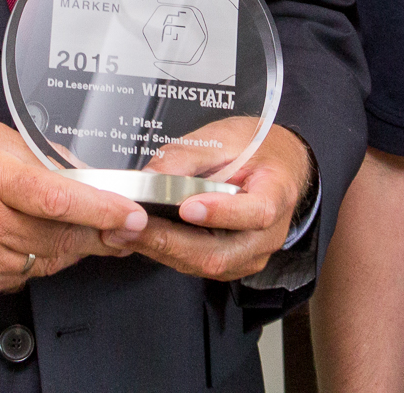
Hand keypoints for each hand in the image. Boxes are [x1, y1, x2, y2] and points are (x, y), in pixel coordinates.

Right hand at [0, 122, 147, 300]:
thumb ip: (36, 154)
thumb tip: (80, 173)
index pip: (59, 197)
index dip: (103, 209)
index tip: (132, 215)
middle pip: (63, 236)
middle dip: (99, 231)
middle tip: (120, 224)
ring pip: (48, 261)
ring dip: (65, 246)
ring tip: (60, 224)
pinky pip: (21, 278)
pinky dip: (32, 261)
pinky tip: (22, 241)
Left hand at [101, 122, 312, 281]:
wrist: (277, 165)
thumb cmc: (256, 148)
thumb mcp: (225, 137)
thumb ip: (189, 155)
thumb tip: (151, 176)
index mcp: (277, 194)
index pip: (256, 212)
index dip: (221, 212)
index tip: (187, 206)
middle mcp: (268, 234)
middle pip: (222, 252)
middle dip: (171, 242)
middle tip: (132, 227)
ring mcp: (251, 255)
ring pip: (206, 264)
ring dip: (162, 251)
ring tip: (125, 233)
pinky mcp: (233, 263)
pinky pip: (198, 265)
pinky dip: (167, 254)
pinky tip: (142, 239)